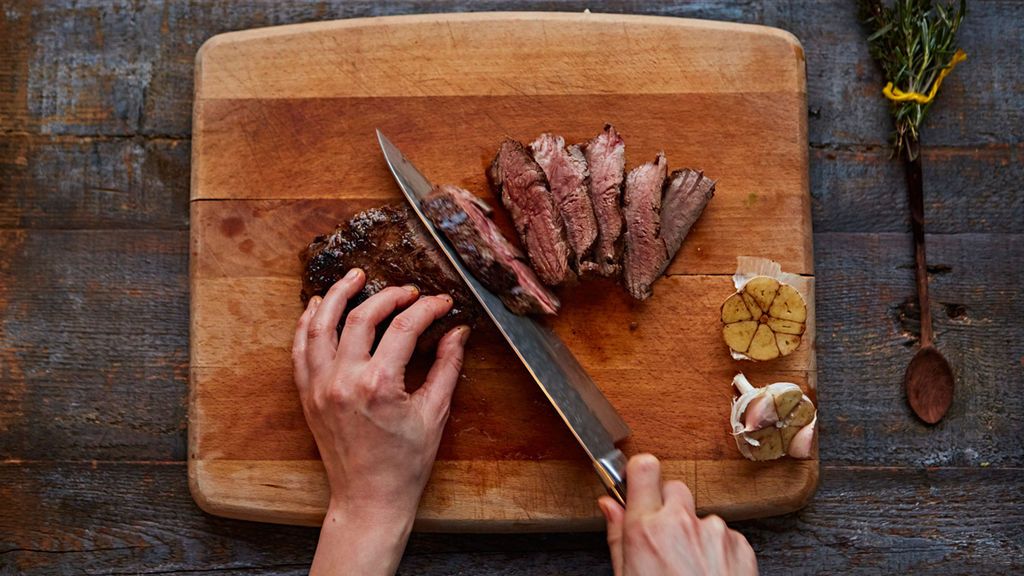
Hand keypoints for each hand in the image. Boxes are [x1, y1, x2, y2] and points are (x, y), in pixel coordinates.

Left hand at [292, 268, 470, 575]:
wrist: (369, 499)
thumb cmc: (406, 463)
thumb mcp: (435, 413)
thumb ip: (446, 366)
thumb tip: (458, 332)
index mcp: (379, 384)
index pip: (404, 327)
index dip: (426, 309)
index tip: (441, 303)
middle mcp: (344, 380)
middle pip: (362, 317)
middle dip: (388, 296)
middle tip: (407, 290)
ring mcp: (321, 386)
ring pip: (320, 325)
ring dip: (336, 295)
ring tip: (353, 277)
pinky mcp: (308, 395)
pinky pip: (301, 349)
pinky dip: (307, 324)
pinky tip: (317, 307)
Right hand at [599, 454, 757, 575]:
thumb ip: (618, 536)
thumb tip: (608, 506)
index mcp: (646, 529)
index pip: (644, 468)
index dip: (641, 474)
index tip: (639, 483)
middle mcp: (681, 522)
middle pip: (674, 488)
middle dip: (668, 506)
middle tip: (663, 538)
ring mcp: (714, 531)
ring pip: (700, 516)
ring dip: (695, 533)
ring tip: (689, 569)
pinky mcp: (740, 544)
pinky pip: (725, 535)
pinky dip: (718, 550)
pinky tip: (709, 574)